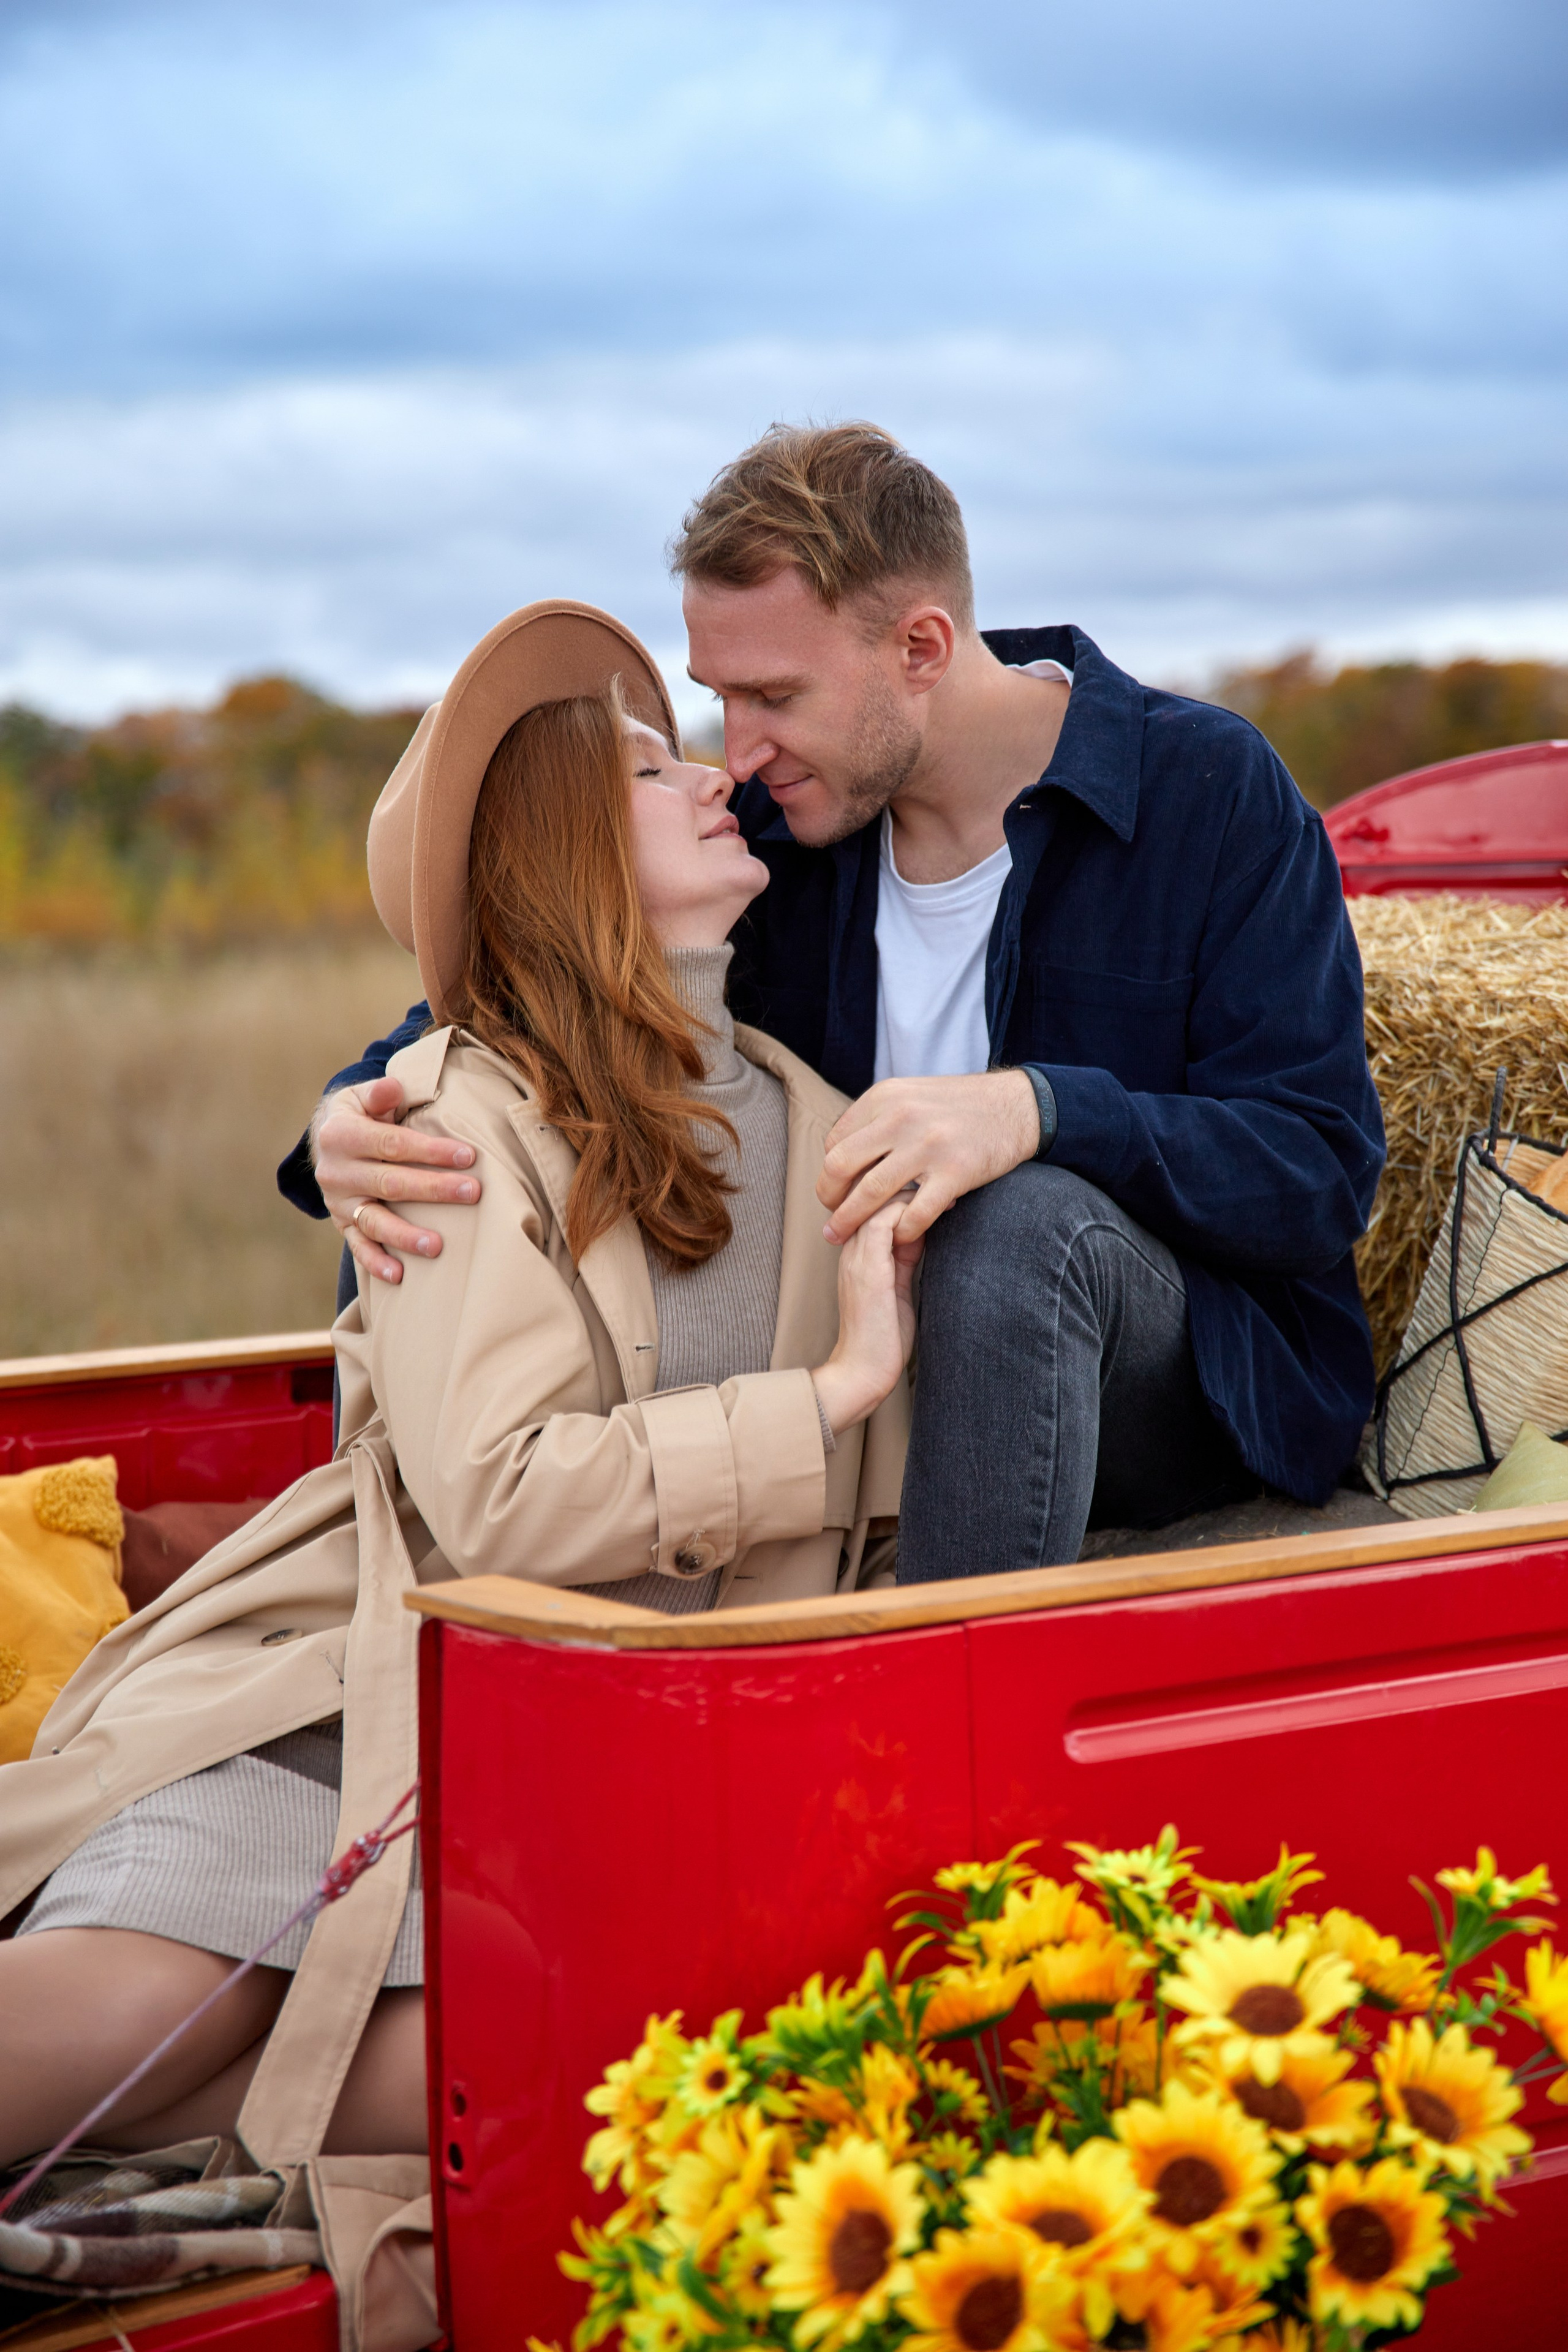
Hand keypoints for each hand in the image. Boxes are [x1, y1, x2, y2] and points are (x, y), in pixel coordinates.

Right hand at [312, 1077, 482, 1285]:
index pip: (393, 1144)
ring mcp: (338, 1202)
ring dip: (406, 1235)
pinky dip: (376, 1262)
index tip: (469, 1156)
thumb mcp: (361, 1096)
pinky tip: (400, 1276)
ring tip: (437, 1246)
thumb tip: (394, 1088)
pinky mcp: (342, 1224)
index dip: (431, 1151)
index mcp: (341, 1135)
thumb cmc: (359, 1115)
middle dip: (434, 1189)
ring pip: (374, 1221)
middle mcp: (336, 1171)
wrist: (325, 1141)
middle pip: (391, 1183)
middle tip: (473, 1193)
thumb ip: (379, 1093)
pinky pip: (358, 1246)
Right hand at [811, 1197, 922, 1433]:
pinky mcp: (867, 1267)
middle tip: (945, 1186)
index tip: (939, 1194)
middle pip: (871, 1194)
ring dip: (912, 1194)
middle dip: (908, 1184)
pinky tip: (933, 1217)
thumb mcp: (898, 1287)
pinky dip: (908, 1213)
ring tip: (944, 1197)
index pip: (874, 1203)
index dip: (904, 1192)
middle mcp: (852, 1248)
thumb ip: (905, 1258)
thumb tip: (923, 1232)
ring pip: (876, 1201)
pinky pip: (882, 1222)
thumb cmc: (885, 1337)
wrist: (863, 1371)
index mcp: (858, 1252)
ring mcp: (856, 1256)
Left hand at [817, 1070, 1039, 1244]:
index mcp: (885, 1097)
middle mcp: (900, 1117)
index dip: (829, 1173)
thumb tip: (841, 1154)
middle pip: (840, 1166)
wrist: (1017, 1107)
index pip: (835, 1142)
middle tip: (830, 1220)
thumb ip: (878, 1119)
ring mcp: (927, 1145)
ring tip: (841, 1237)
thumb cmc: (960, 1106)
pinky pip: (915, 1212)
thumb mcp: (911, 1095)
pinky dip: (901, 1231)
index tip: (836, 1192)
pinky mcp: (955, 1171)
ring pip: (870, 1193)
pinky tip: (900, 1237)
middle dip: (828, 1199)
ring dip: (849, 1222)